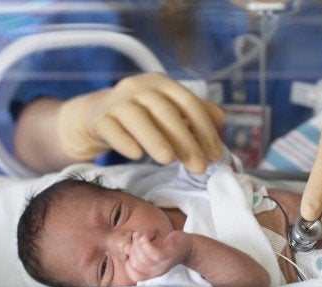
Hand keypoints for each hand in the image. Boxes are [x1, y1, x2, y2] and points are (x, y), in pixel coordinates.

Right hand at [57, 72, 224, 173]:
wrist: (99, 115)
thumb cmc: (143, 115)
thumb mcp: (169, 108)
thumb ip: (195, 113)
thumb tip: (222, 122)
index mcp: (162, 83)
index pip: (188, 103)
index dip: (204, 129)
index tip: (215, 155)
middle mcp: (139, 86)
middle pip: (165, 112)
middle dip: (185, 141)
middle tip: (199, 167)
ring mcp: (117, 101)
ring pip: (138, 118)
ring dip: (155, 139)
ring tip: (168, 161)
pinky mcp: (100, 118)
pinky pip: (112, 129)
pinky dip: (124, 141)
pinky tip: (136, 155)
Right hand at [124, 231, 192, 281]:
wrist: (187, 244)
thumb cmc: (165, 245)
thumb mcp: (148, 248)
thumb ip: (135, 249)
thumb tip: (126, 250)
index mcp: (151, 272)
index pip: (133, 274)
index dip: (129, 261)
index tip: (134, 249)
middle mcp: (156, 271)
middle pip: (135, 264)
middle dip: (133, 248)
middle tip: (139, 238)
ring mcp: (162, 264)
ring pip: (142, 258)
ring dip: (138, 243)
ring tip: (143, 235)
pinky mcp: (168, 255)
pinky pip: (153, 253)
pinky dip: (146, 243)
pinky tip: (147, 236)